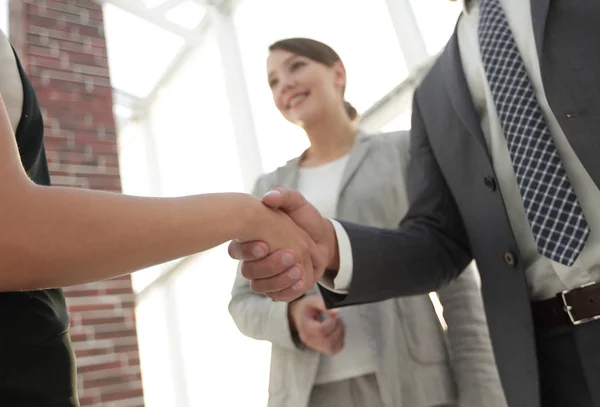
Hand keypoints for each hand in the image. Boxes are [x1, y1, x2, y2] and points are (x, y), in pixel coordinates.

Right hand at [229, 187, 339, 301]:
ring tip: (298, 269)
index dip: (247, 251)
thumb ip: (283, 195)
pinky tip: (301, 281)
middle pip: (249, 272)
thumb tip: (268, 198)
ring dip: (279, 280)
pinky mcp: (280, 287)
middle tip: (291, 255)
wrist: (323, 238)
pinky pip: (276, 296)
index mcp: (252, 239)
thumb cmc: (304, 218)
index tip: (264, 245)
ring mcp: (267, 275)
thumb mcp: (295, 202)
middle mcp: (255, 260)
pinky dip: (288, 291)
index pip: (237, 250)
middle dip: (269, 266)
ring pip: (261, 287)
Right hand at [289, 295, 344, 354]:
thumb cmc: (306, 308)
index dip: (331, 322)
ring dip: (340, 335)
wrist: (300, 314)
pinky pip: (335, 349)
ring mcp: (315, 345)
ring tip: (338, 324)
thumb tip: (336, 311)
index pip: (320, 331)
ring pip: (332, 348)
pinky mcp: (322, 348)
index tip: (333, 314)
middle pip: (328, 342)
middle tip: (337, 318)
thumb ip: (324, 304)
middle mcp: (309, 339)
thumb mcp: (313, 301)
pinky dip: (340, 341)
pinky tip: (337, 331)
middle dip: (337, 329)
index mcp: (305, 327)